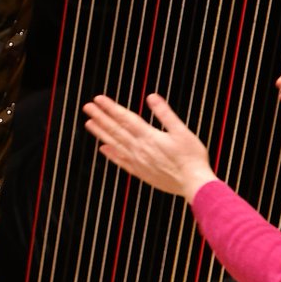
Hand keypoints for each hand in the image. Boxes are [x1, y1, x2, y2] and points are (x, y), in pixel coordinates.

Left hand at [84, 93, 217, 200]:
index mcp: (149, 137)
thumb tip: (151, 97)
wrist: (194, 184)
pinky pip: (122, 162)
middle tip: (87, 107)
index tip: (98, 99)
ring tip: (89, 123)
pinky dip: (111, 154)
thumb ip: (165, 114)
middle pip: (116, 130)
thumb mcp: (182, 131)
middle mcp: (140, 149)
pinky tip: (103, 148)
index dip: (111, 108)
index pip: (125, 119)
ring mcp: (138, 162)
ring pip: (115, 144)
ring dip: (101, 133)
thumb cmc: (192, 157)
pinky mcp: (141, 173)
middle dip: (101, 117)